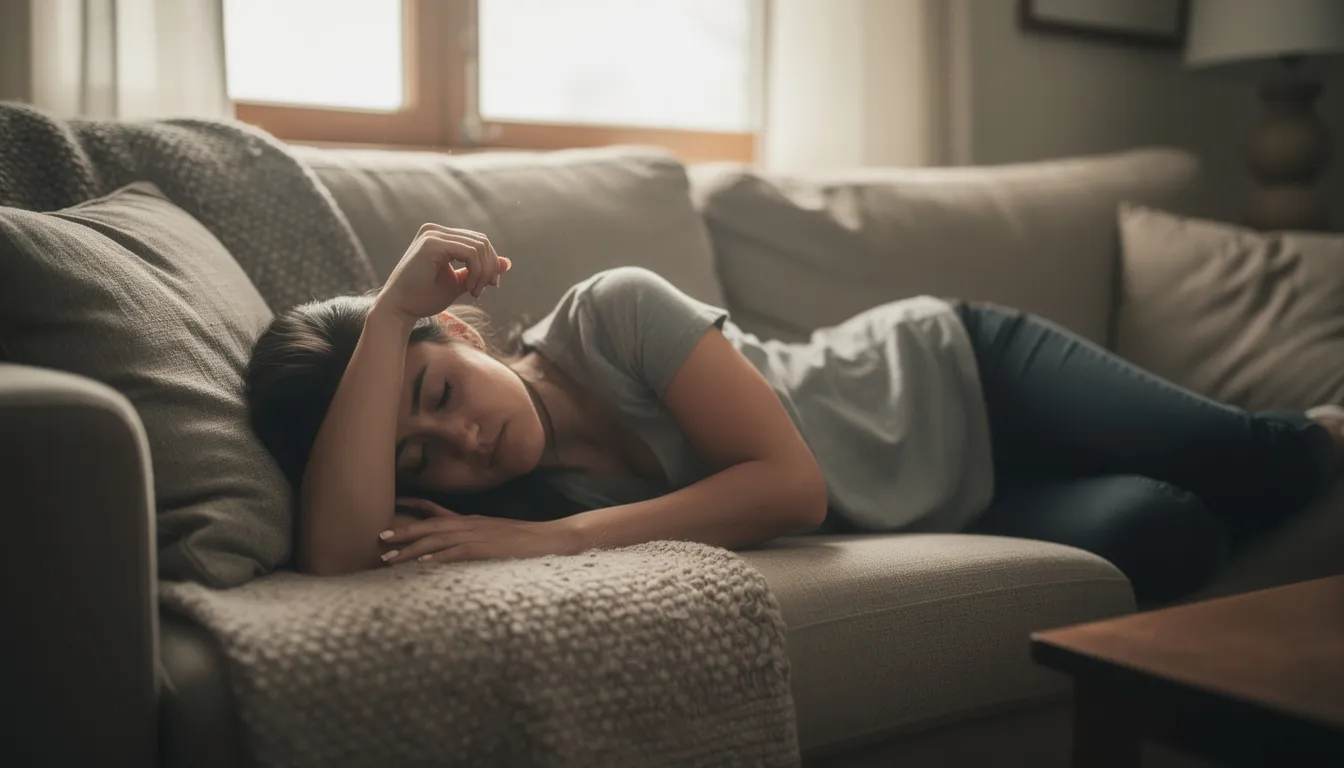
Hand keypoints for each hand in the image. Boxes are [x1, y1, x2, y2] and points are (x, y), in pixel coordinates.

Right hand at [374, 224, 511, 323]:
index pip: (478, 241)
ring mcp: (432, 234)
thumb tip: (507, 262)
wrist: (399, 310)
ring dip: (483, 273)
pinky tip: (469, 289)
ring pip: (478, 246)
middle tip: (483, 290)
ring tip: (474, 292)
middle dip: (490, 268)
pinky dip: (477, 272)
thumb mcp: (460, 283)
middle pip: (481, 241)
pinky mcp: (431, 244)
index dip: (491, 263)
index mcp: (440, 236)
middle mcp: (435, 230)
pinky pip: (470, 252)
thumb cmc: (424, 298)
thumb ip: (481, 271)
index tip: (490, 286)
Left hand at [377, 497, 583, 564]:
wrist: (551, 537)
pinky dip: (438, 557)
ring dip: (412, 548)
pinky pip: (457, 552)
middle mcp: (470, 524)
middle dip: (403, 533)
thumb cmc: (525, 541)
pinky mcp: (487, 549)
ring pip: (437, 540)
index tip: (389, 520)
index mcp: (471, 521)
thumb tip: (452, 548)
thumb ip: (473, 538)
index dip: (411, 515)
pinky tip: (422, 562)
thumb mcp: (494, 534)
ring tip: (391, 556)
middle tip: (380, 540)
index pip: (435, 514)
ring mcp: (478, 535)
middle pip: (429, 527)